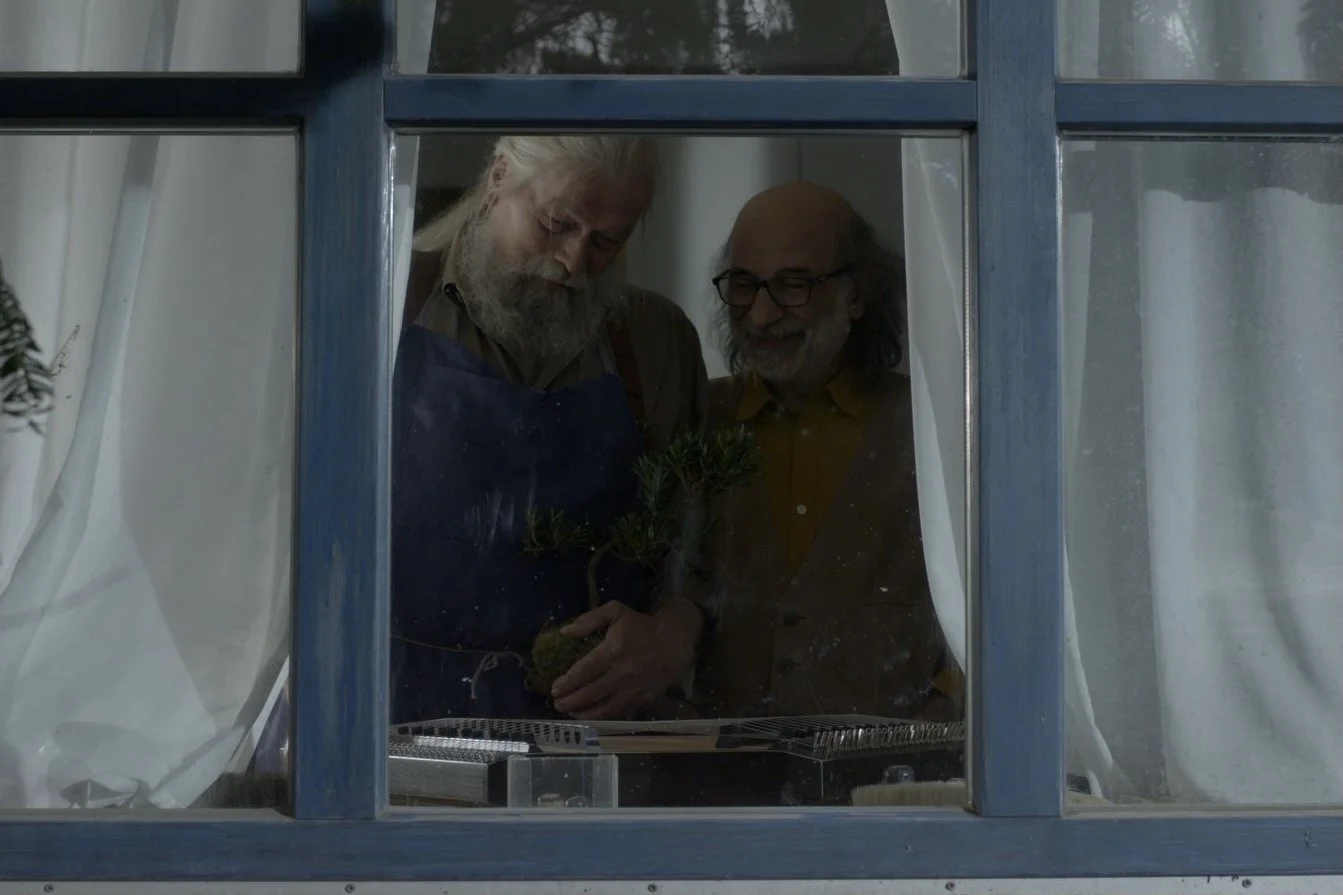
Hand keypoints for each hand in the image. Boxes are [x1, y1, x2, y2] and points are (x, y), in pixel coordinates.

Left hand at [551, 598, 700, 720]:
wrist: (674, 642)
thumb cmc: (641, 626)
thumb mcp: (616, 611)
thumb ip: (590, 619)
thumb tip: (565, 632)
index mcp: (614, 650)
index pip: (585, 671)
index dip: (567, 682)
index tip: (554, 688)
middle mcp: (622, 673)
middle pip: (591, 692)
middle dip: (571, 701)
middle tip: (557, 704)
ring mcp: (633, 689)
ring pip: (604, 708)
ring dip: (584, 713)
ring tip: (570, 713)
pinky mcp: (642, 699)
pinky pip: (619, 712)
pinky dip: (602, 717)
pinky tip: (591, 716)